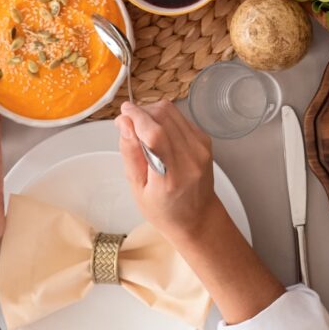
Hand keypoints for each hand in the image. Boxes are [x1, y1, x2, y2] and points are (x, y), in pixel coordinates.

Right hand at [118, 100, 222, 241]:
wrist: (198, 217)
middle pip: (164, 116)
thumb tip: (124, 124)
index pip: (155, 135)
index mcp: (170, 176)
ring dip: (152, 112)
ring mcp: (201, 147)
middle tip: (127, 122)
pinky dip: (164, 119)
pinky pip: (181, 118)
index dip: (137, 117)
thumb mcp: (137, 189)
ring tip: (139, 127)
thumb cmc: (164, 210)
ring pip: (173, 112)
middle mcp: (190, 158)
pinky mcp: (205, 140)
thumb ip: (130, 154)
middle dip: (141, 112)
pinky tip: (156, 132)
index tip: (123, 112)